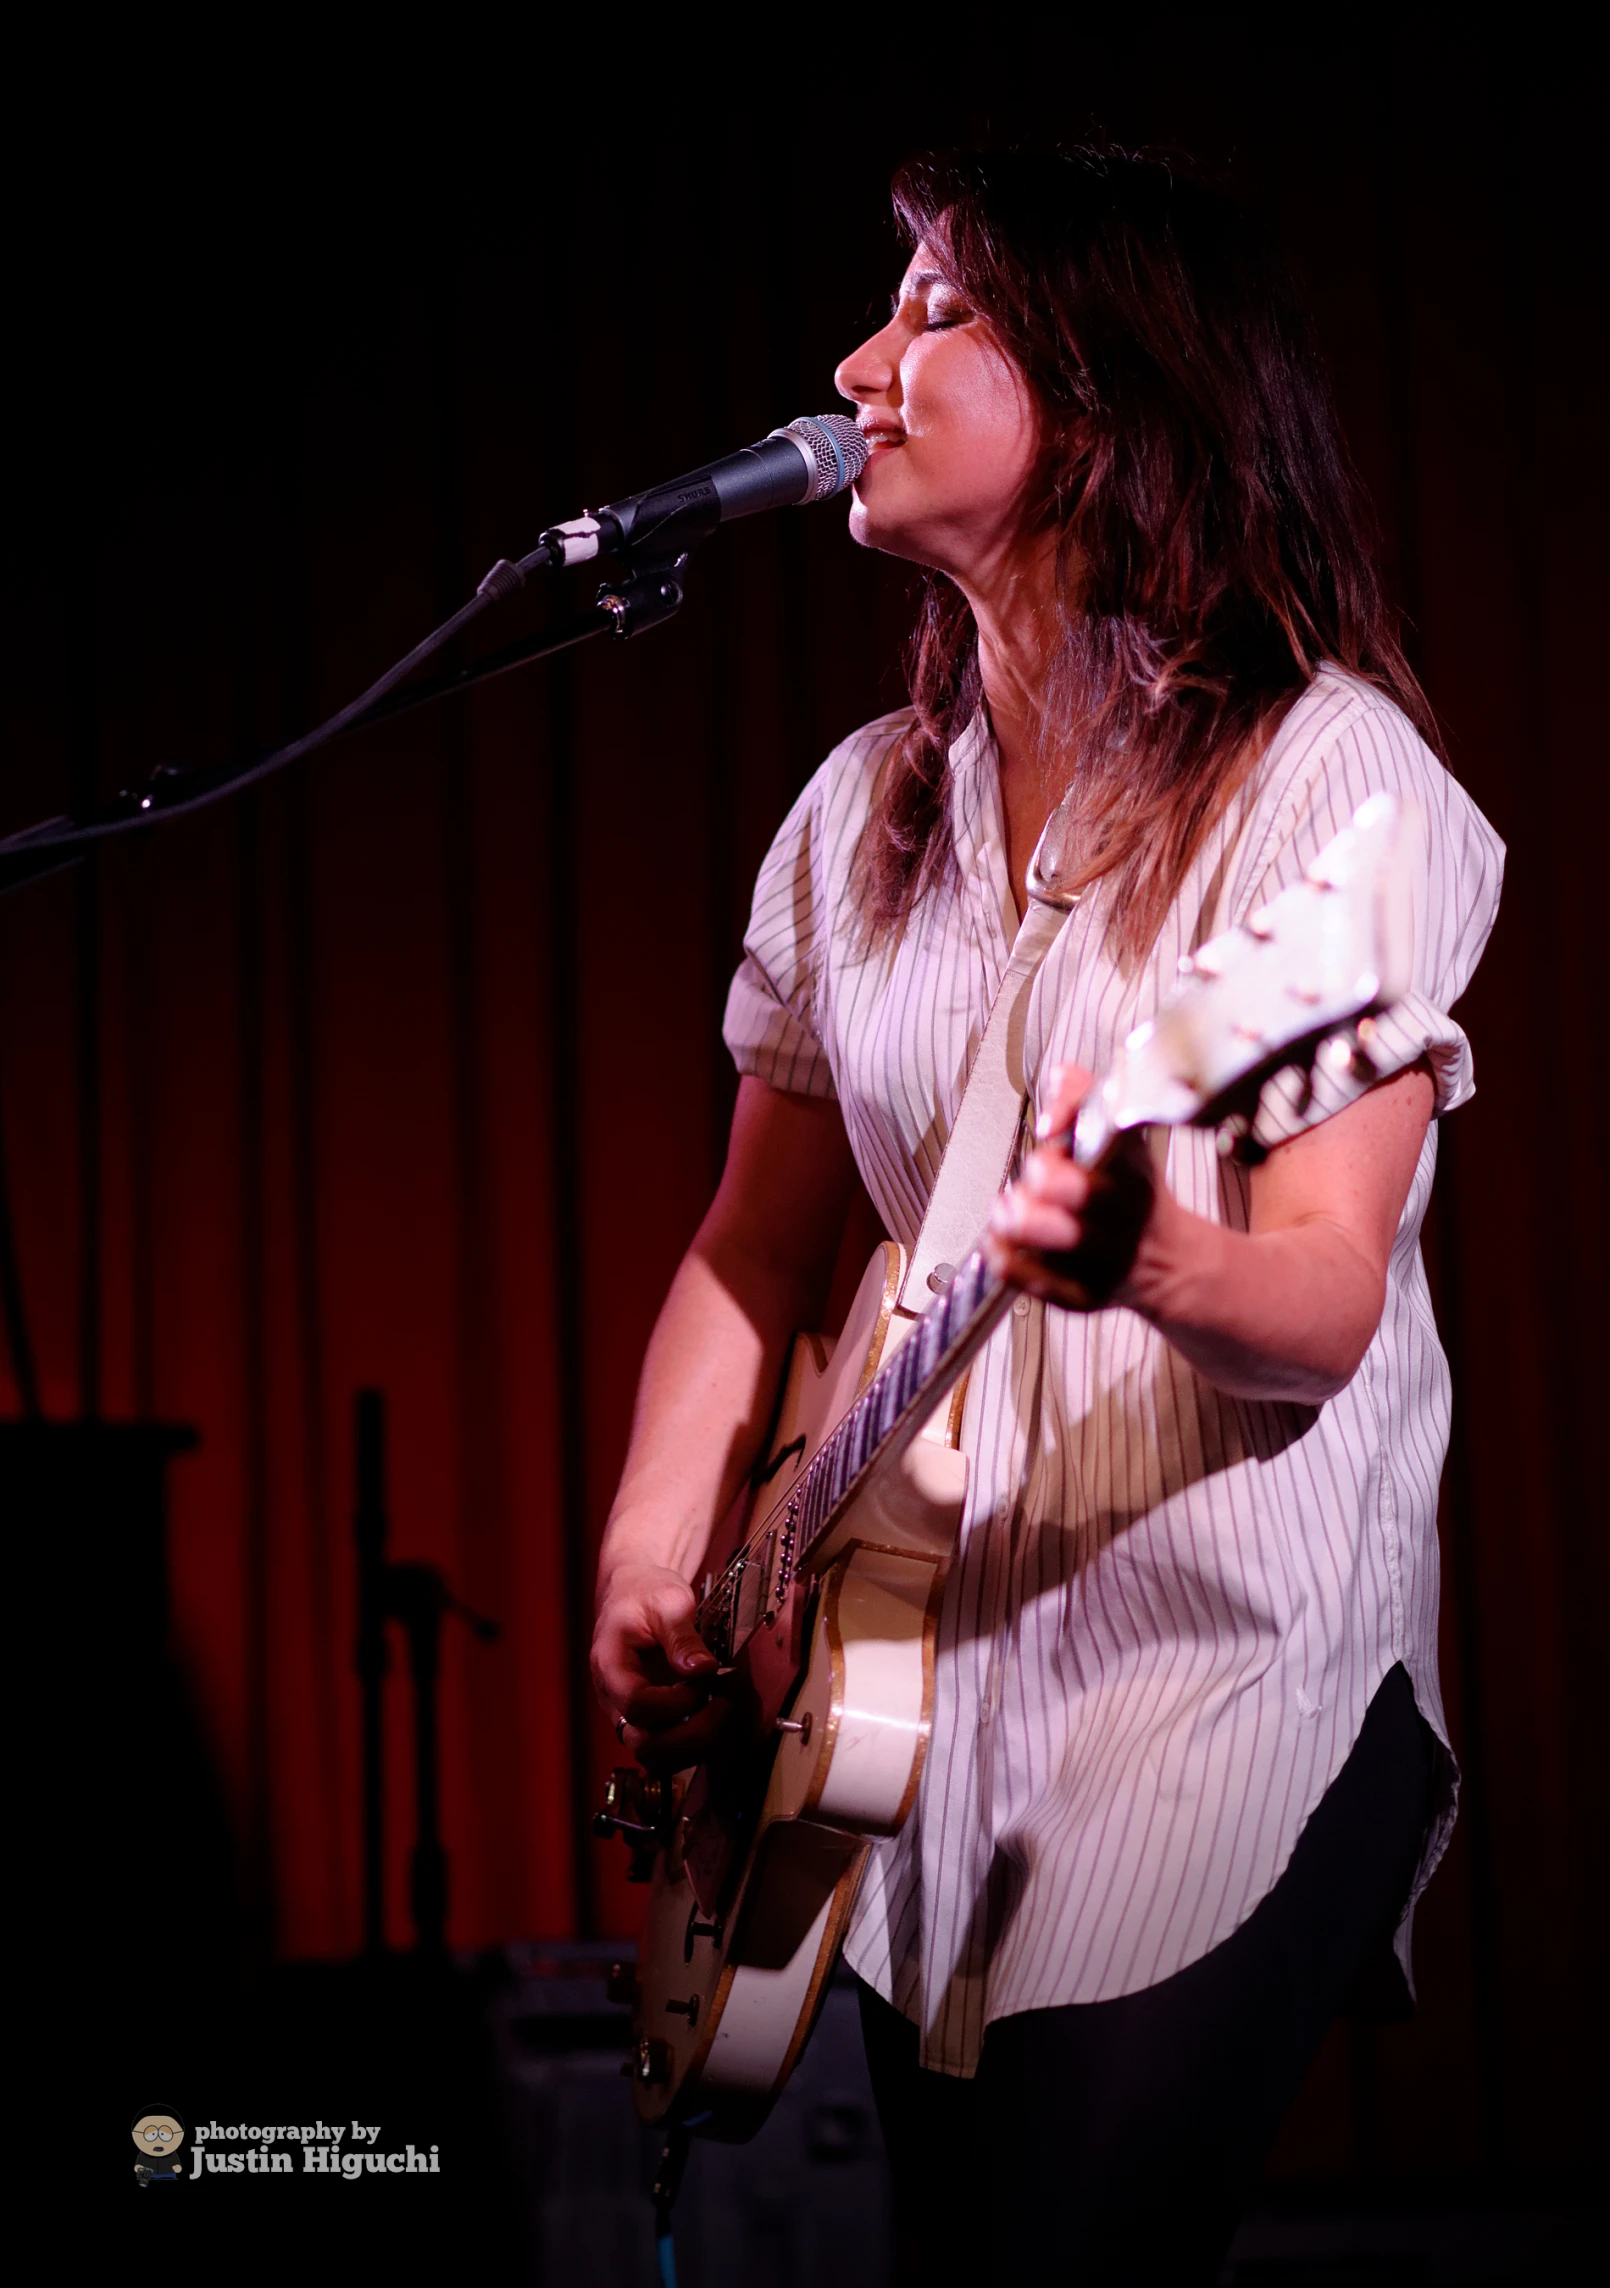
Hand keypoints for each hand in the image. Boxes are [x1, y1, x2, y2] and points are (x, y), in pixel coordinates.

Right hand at [590, 1561, 725, 1772]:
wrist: (635, 1593)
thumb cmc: (645, 1593)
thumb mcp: (667, 1602)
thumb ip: (682, 1637)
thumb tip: (703, 1670)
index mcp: (609, 1666)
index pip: (635, 1705)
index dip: (675, 1703)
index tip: (703, 1681)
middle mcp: (613, 1700)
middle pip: (643, 1745)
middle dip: (690, 1736)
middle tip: (723, 1706)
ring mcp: (628, 1715)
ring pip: (656, 1758)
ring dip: (695, 1746)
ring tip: (722, 1711)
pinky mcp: (648, 1721)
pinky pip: (667, 1750)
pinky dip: (694, 1743)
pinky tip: (714, 1716)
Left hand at [984, 1063, 1158, 1308]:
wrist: (1164, 1259)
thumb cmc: (1129, 1189)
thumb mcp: (1121, 1137)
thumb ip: (1085, 1099)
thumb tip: (1059, 1072)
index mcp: (1132, 1163)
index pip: (1097, 1123)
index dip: (1063, 1116)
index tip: (1047, 1127)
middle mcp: (1123, 1210)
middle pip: (1054, 1180)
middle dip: (1034, 1173)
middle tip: (1035, 1177)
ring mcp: (1104, 1256)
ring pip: (1029, 1227)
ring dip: (1010, 1213)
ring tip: (1014, 1209)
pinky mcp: (1081, 1294)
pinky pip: (1017, 1271)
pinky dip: (999, 1250)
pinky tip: (1005, 1239)